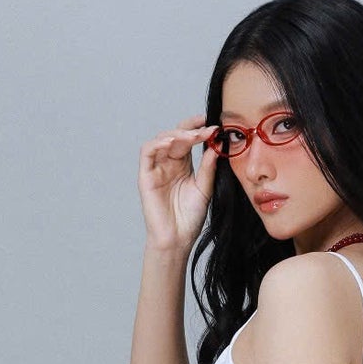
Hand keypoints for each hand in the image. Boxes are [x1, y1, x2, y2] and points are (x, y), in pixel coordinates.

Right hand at [139, 115, 219, 252]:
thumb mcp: (204, 188)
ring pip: (161, 139)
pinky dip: (158, 143)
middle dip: (191, 130)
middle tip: (206, 130)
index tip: (214, 125)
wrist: (178, 238)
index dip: (198, 128)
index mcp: (182, 164)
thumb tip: (216, 145)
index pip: (188, 139)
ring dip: (177, 134)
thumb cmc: (189, 218)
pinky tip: (172, 143)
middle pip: (175, 135)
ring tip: (193, 137)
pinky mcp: (146, 176)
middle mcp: (168, 163)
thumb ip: (208, 167)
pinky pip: (147, 152)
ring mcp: (156, 168)